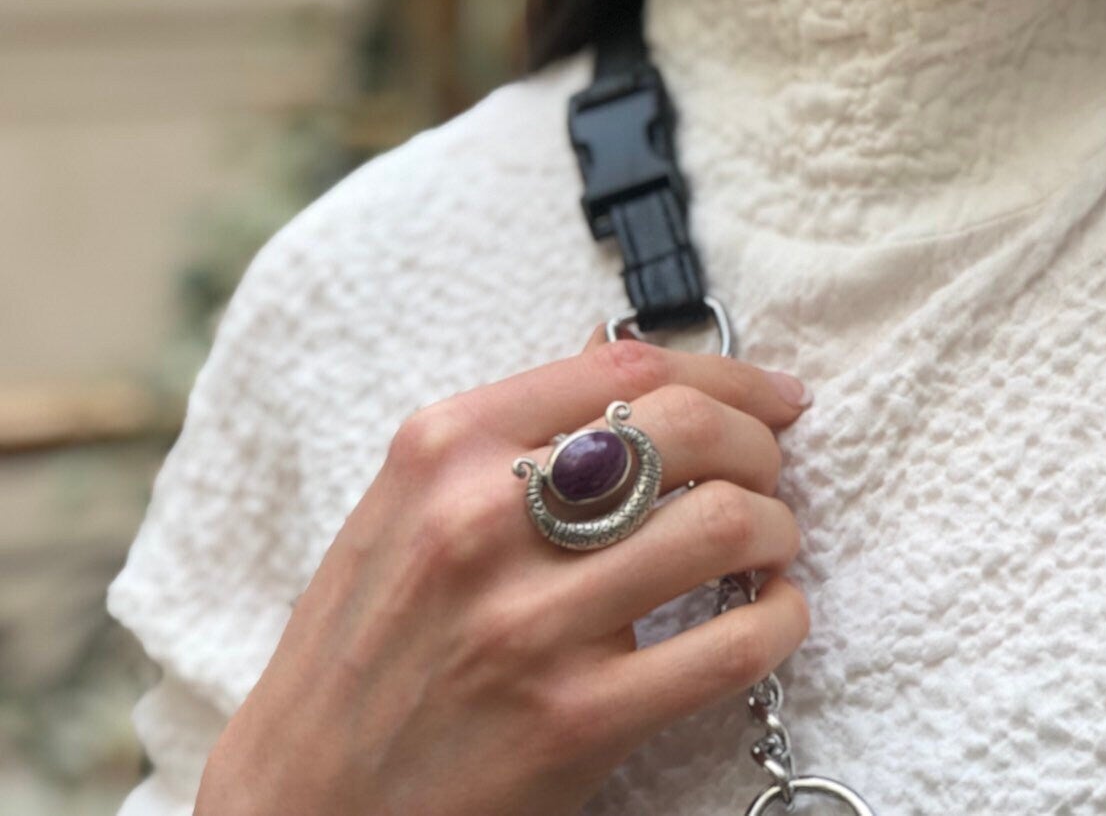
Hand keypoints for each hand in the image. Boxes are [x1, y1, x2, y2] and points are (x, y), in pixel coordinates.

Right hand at [196, 327, 813, 815]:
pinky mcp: (576, 720)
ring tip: (769, 548)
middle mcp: (482, 521)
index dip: (729, 373)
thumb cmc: (363, 651)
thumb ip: (508, 433)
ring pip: (724, 525)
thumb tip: (613, 355)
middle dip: (760, 445)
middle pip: (688, 429)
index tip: (774, 396)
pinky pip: (732, 647)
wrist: (302, 804)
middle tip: (770, 474)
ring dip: (777, 530)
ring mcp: (530, 623)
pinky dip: (781, 621)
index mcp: (442, 450)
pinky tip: (771, 617)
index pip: (627, 369)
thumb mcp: (404, 510)